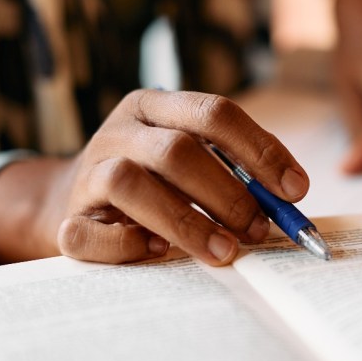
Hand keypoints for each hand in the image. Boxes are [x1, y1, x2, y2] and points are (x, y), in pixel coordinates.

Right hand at [0, 90, 308, 266]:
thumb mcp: (192, 161)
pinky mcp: (67, 218)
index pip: (213, 113)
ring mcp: (89, 172)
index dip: (259, 150)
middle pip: (176, 150)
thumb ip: (236, 172)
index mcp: (155, 107)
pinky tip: (159, 253)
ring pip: (129, 183)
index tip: (295, 189)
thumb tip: (290, 200)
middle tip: (258, 230)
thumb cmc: (153, 182)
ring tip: (224, 251)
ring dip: (186, 222)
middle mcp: (120, 131)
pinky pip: (90, 232)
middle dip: (227, 194)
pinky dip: (128, 245)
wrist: (73, 201)